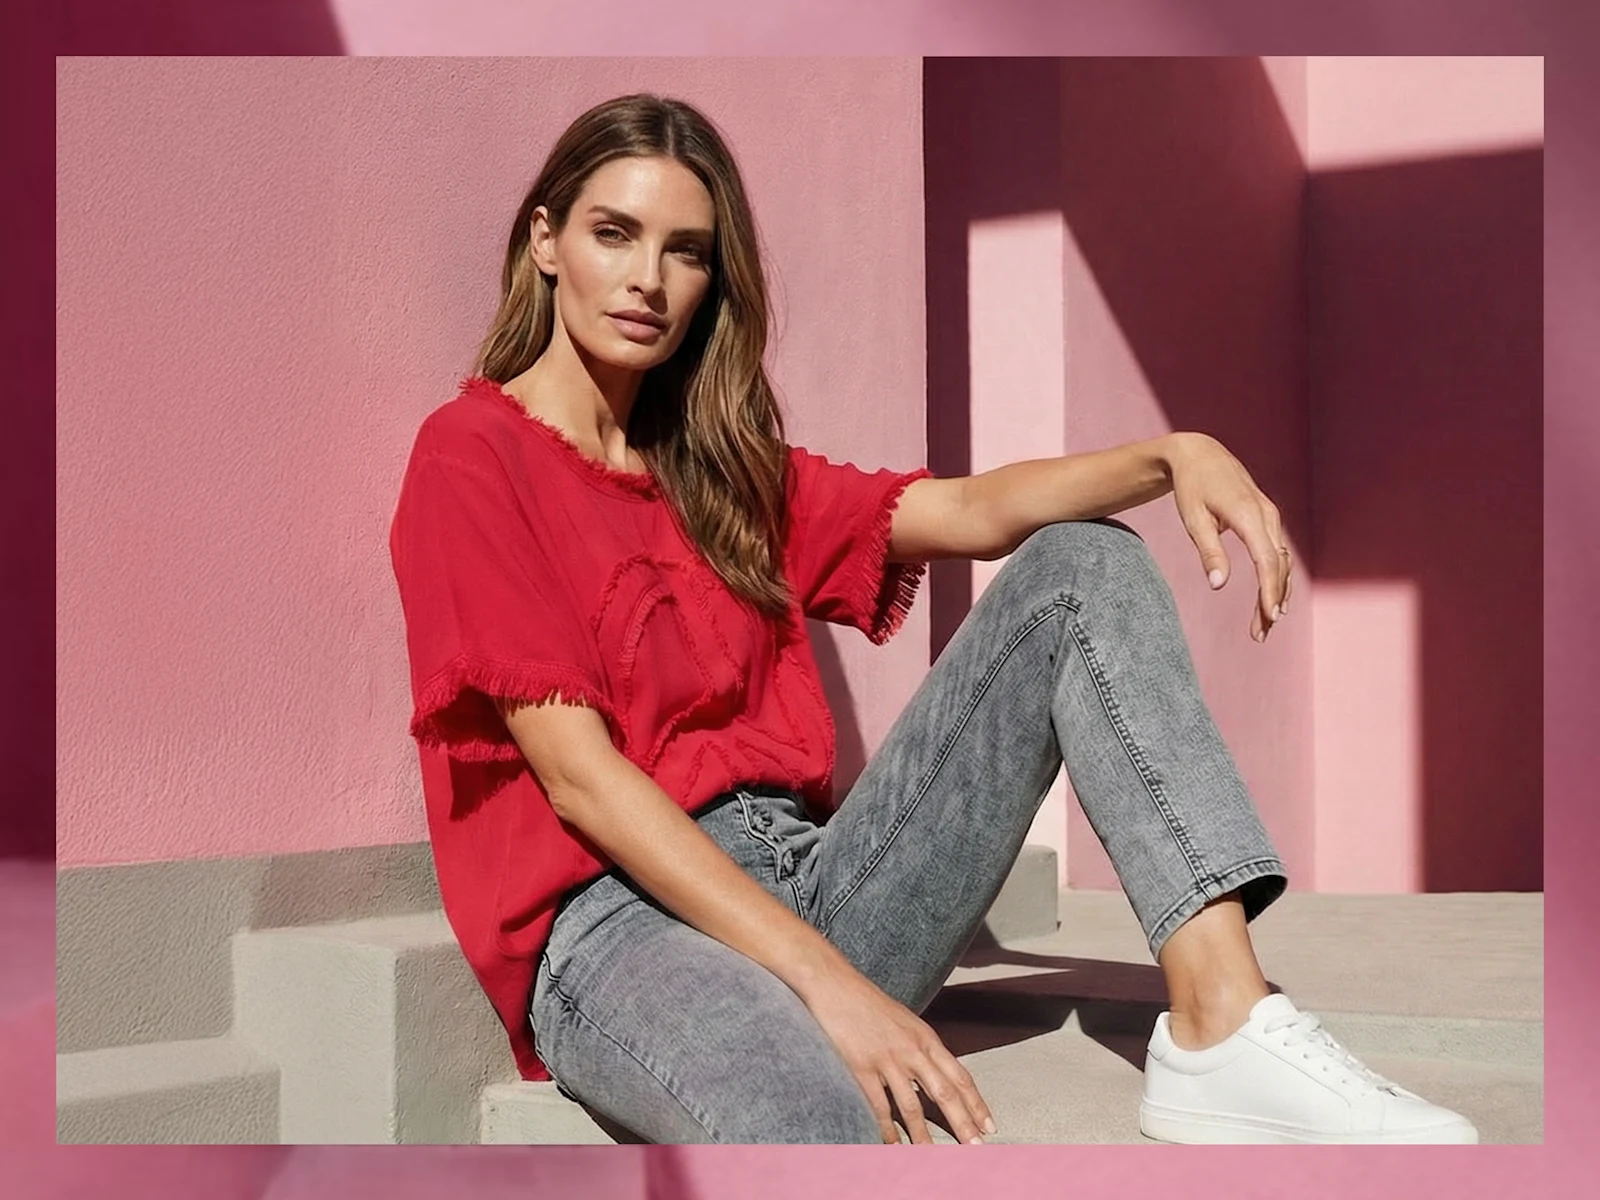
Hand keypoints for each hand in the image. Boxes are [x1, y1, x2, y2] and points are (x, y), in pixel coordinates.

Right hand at [800, 961, 994, 1143]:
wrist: (836, 984)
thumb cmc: (870, 1003)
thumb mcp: (907, 1022)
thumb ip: (923, 1048)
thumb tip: (939, 1073)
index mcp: (926, 1038)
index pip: (960, 1076)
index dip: (976, 1103)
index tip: (989, 1125)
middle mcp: (912, 1050)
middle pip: (945, 1093)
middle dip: (963, 1123)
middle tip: (976, 1147)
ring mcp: (887, 1059)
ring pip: (912, 1105)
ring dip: (924, 1135)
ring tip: (932, 1156)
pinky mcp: (862, 1067)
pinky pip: (879, 1105)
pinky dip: (887, 1128)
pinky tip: (892, 1144)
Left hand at [1165, 432, 1292, 641]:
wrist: (1200, 454)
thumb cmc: (1192, 487)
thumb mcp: (1193, 519)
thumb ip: (1208, 551)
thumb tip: (1218, 585)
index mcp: (1249, 515)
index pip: (1267, 560)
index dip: (1269, 591)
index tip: (1268, 617)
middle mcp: (1267, 515)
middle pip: (1278, 566)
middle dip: (1272, 601)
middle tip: (1260, 633)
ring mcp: (1271, 516)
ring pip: (1282, 562)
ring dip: (1277, 593)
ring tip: (1264, 625)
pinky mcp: (1268, 519)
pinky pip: (1278, 553)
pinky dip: (1276, 578)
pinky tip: (1271, 600)